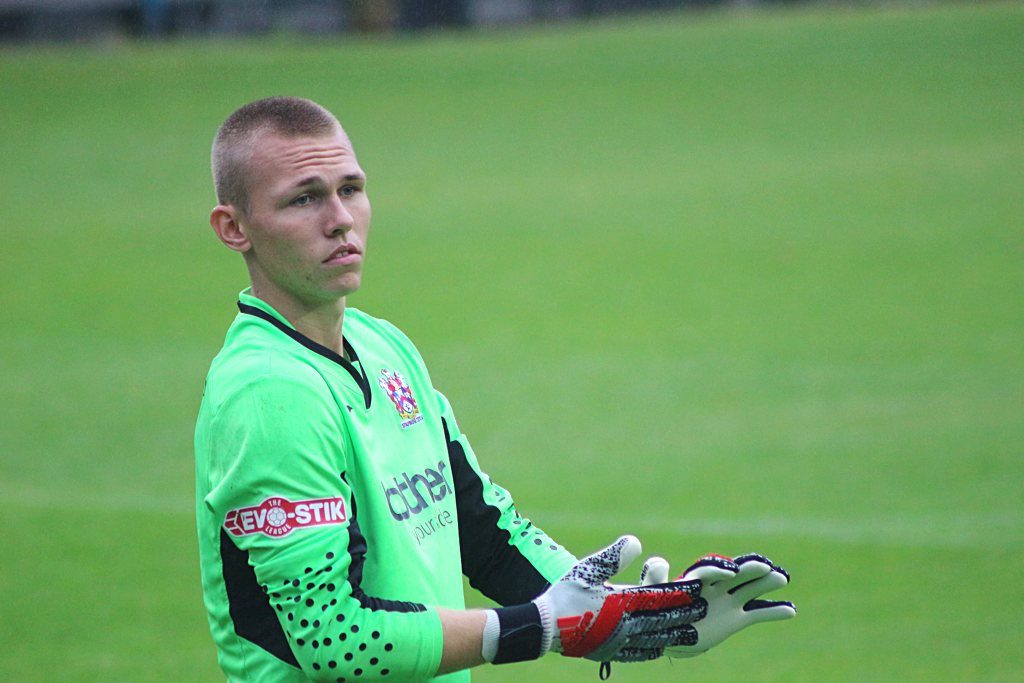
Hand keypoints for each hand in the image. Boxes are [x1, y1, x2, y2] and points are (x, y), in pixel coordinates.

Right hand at [533, 535, 707, 662]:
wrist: (545, 626)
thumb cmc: (565, 594)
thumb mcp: (588, 568)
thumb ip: (613, 556)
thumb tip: (637, 542)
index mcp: (621, 602)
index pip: (658, 597)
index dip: (679, 593)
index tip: (697, 589)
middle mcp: (624, 624)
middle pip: (662, 619)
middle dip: (684, 613)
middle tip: (703, 610)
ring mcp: (618, 641)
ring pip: (654, 638)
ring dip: (674, 633)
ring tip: (691, 632)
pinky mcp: (610, 651)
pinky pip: (637, 652)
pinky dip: (652, 648)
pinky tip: (659, 647)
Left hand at [640, 552, 795, 656]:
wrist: (670, 634)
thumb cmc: (659, 610)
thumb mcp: (653, 594)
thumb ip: (655, 578)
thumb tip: (660, 561)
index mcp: (696, 580)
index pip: (710, 571)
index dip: (719, 569)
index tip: (730, 571)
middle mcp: (715, 587)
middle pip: (736, 575)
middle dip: (749, 570)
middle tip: (765, 567)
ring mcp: (728, 601)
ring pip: (750, 589)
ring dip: (766, 583)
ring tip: (781, 578)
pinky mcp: (736, 619)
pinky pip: (757, 613)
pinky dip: (774, 612)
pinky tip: (791, 610)